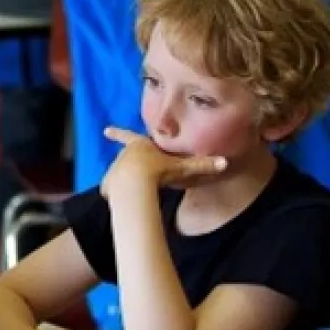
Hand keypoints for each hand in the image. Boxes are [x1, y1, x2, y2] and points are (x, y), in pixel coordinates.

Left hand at [101, 128, 227, 194]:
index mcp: (140, 146)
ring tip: (138, 189)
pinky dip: (119, 195)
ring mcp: (114, 169)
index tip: (105, 130)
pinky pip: (114, 191)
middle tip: (142, 174)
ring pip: (121, 175)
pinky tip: (127, 200)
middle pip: (129, 159)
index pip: (128, 136)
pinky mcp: (108, 185)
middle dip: (134, 165)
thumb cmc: (159, 171)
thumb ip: (203, 165)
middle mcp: (124, 155)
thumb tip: (225, 163)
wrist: (136, 185)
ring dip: (128, 180)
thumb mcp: (182, 167)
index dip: (117, 133)